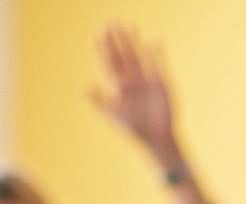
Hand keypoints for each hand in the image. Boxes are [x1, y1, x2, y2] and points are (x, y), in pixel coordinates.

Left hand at [87, 24, 179, 164]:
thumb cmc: (134, 129)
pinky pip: (157, 65)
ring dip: (133, 42)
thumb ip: (100, 101)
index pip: (109, 63)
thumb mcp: (113, 115)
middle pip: (123, 55)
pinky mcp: (161, 84)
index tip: (97, 34)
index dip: (103, 48)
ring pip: (138, 56)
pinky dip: (155, 54)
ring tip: (129, 26)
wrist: (156, 138)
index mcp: (118, 87)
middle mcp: (131, 80)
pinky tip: (152, 41)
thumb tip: (84, 88)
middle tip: (112, 22)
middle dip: (117, 40)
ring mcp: (146, 80)